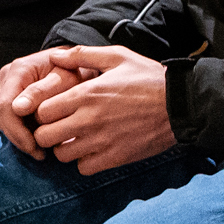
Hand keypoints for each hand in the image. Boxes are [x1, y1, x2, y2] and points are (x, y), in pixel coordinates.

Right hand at [0, 49, 86, 157]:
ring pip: (4, 121)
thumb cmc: (76, 70)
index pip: (5, 107)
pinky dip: (23, 132)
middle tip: (40, 154)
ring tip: (42, 149)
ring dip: (21, 137)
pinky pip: (11, 120)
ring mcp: (8, 88)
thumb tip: (17, 109)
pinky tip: (38, 139)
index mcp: (18, 70)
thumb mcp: (66, 79)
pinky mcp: (12, 98)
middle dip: (19, 138)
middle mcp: (8, 77)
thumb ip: (42, 92)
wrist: (80, 64)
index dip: (16, 131)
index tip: (35, 147)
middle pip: (3, 116)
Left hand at [28, 45, 176, 173]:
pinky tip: (93, 150)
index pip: (42, 111)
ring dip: (65, 148)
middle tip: (60, 128)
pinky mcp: (115, 158)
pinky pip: (83, 169)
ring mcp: (101, 141)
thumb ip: (83, 55)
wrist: (181, 105)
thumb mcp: (118, 57)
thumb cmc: (149, 78)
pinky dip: (84, 162)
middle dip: (48, 132)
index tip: (54, 110)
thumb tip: (54, 56)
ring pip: (61, 155)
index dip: (44, 111)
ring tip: (77, 139)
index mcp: (86, 93)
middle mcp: (89, 119)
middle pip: (45, 137)